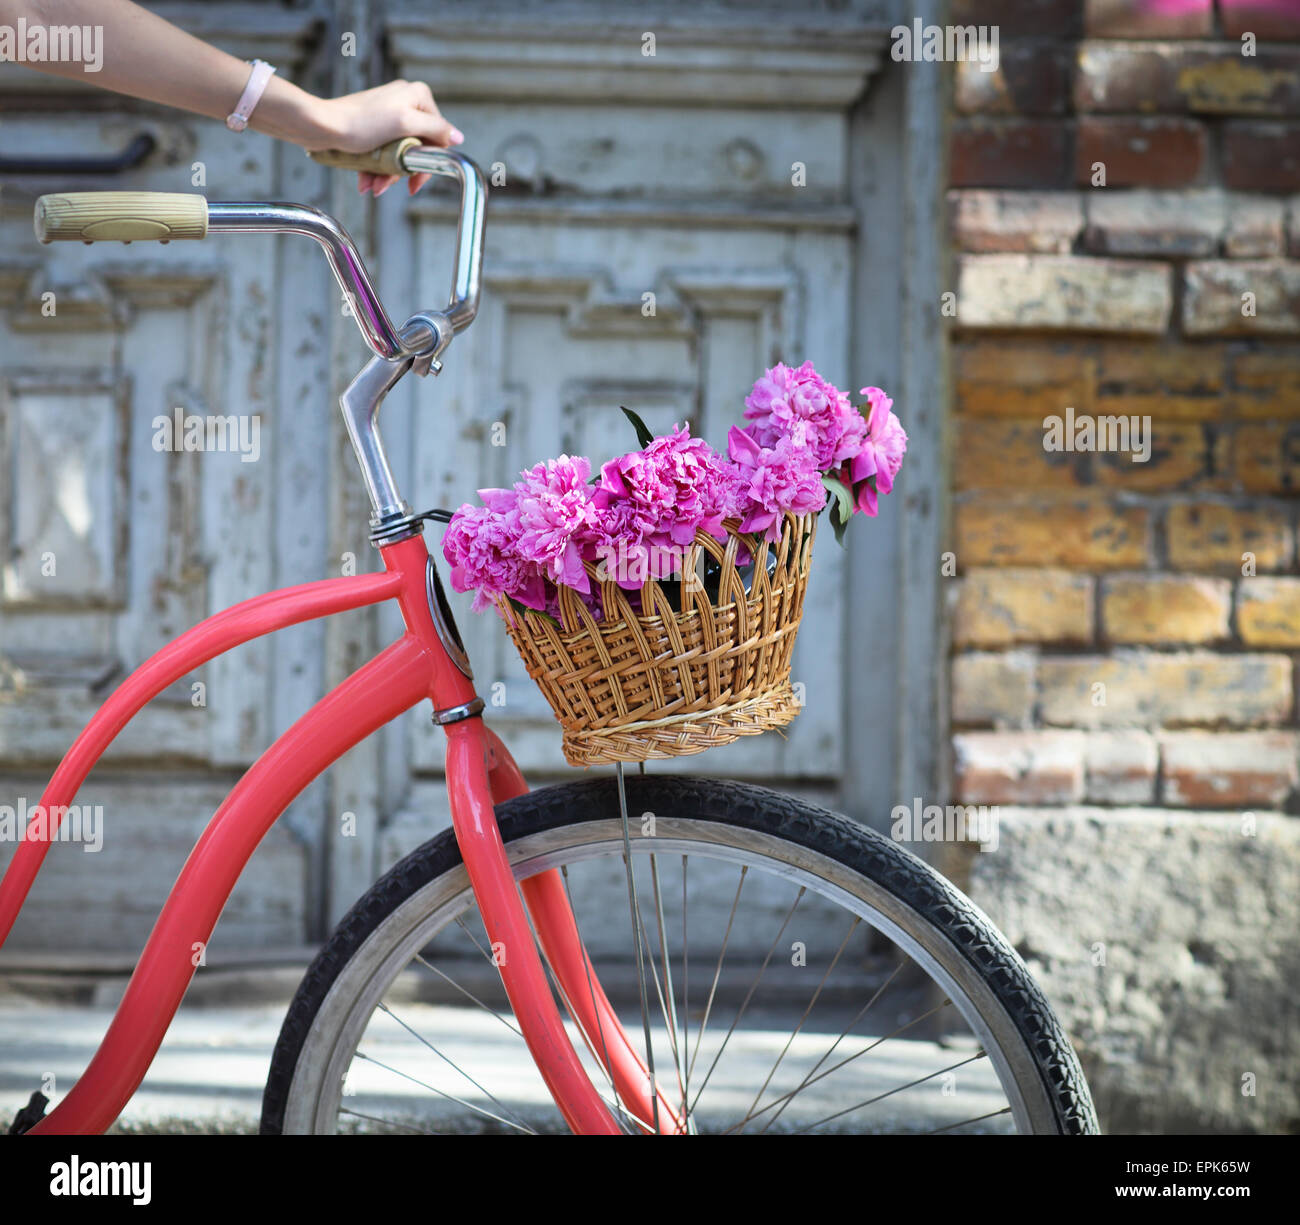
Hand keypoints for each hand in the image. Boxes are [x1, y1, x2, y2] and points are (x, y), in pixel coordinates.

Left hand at [310, 80, 463, 196]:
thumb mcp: (404, 124)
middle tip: (386, 187)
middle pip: (417, 147)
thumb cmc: (360, 124)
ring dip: (386, 174)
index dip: (427, 163)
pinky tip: (366, 179)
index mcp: (418, 96)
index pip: (437, 137)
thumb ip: (435, 129)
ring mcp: (390, 113)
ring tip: (371, 186)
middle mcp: (406, 101)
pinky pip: (384, 150)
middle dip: (401, 172)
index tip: (414, 183)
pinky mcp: (375, 124)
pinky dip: (376, 167)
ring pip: (399, 152)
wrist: (322, 126)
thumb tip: (458, 137)